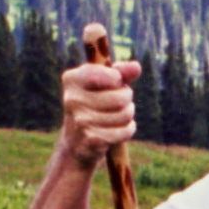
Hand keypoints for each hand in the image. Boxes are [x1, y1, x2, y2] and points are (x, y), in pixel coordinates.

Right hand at [59, 31, 141, 165]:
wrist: (75, 141)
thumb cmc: (93, 104)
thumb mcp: (102, 83)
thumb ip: (120, 72)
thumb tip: (136, 67)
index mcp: (72, 79)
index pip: (111, 76)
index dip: (119, 80)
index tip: (113, 83)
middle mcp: (72, 99)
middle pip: (121, 97)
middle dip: (126, 99)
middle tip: (119, 101)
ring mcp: (81, 121)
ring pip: (125, 114)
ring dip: (128, 114)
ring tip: (118, 114)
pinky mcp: (92, 140)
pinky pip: (125, 131)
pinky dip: (128, 129)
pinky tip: (119, 128)